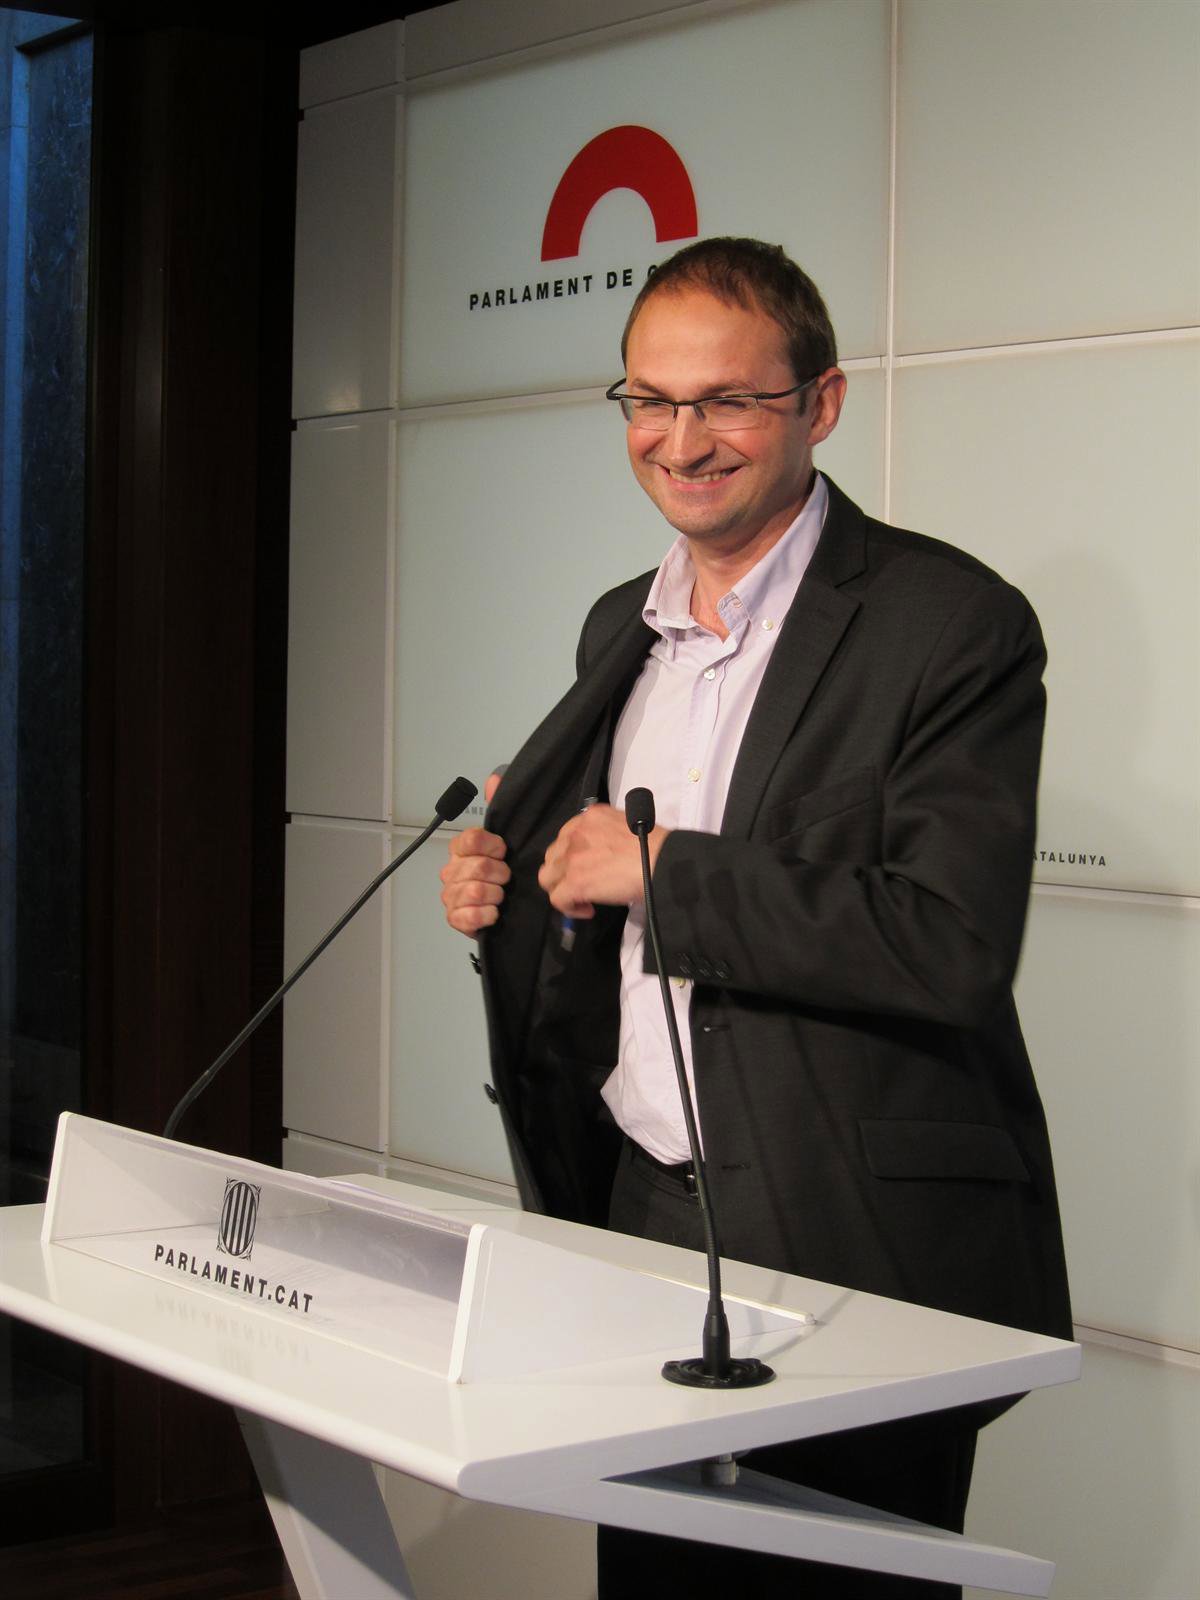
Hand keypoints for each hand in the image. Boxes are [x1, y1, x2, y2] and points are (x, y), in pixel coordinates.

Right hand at [440, 771, 508, 936]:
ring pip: (474, 891)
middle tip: (506, 879)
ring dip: (495, 895)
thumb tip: (494, 779)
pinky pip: (468, 916)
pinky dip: (485, 915)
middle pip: (478, 867)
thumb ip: (498, 807)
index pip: (471, 839)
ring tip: (500, 896)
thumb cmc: (502, 873)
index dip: (493, 846)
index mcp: (460, 848)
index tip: (503, 852)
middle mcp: (450, 870)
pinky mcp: (454, 918)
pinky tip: (493, 912)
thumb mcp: (506, 839)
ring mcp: (450, 895)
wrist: (505, 908)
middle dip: (500, 874)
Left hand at [537, 803, 667, 917]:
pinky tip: (587, 909)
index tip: (588, 867)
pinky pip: (557, 899)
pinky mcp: (575, 881)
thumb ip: (607, 833)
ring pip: (547, 877)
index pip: (566, 836)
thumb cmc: (655, 847)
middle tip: (584, 883)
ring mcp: (573, 858)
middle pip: (553, 856)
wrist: (662, 861)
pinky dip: (569, 908)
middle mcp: (576, 833)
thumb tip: (603, 852)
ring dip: (562, 888)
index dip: (573, 855)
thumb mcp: (627, 825)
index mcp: (590, 817)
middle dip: (565, 871)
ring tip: (581, 897)